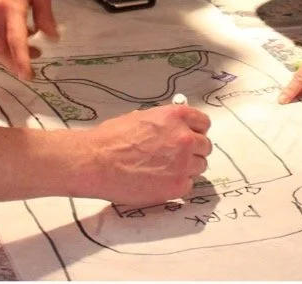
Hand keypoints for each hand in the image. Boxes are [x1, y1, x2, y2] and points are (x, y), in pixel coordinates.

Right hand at [0, 0, 57, 80]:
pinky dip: (4, 41)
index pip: (17, 41)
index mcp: (12, 7)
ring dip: (11, 53)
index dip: (23, 61)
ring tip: (30, 49)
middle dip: (15, 64)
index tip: (29, 75)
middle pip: (2, 50)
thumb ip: (45, 15)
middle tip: (30, 68)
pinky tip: (18, 34)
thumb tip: (52, 36)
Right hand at [77, 104, 212, 204]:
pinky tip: (161, 181)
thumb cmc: (112, 139)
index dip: (196, 130)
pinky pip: (188, 185)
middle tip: (177, 155)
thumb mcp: (142, 117)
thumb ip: (165, 123)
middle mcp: (185, 138)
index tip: (192, 136)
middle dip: (193, 150)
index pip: (203, 122)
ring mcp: (183, 163)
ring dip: (188, 167)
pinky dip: (178, 184)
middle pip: (205, 146)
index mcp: (176, 116)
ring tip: (166, 169)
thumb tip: (172, 128)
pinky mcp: (177, 186)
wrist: (97, 162)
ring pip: (199, 166)